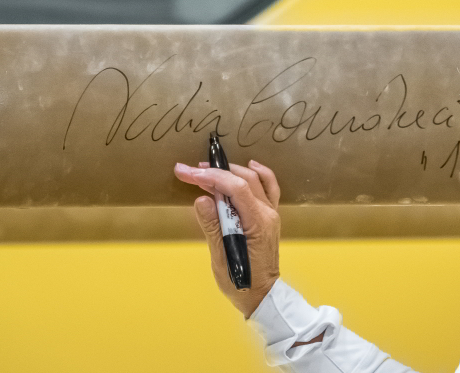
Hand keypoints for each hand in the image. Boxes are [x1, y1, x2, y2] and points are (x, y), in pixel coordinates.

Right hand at [174, 159, 280, 317]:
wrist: (262, 295)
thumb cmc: (241, 282)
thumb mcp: (221, 258)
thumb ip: (213, 227)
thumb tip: (202, 200)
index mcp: (258, 223)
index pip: (237, 189)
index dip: (212, 177)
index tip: (188, 173)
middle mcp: (268, 213)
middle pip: (244, 180)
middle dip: (215, 172)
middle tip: (188, 170)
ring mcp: (271, 213)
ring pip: (255, 180)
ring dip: (230, 170)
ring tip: (206, 170)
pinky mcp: (269, 216)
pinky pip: (268, 187)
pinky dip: (258, 174)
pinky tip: (248, 166)